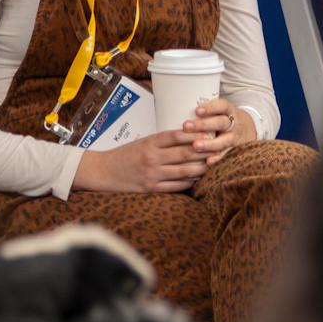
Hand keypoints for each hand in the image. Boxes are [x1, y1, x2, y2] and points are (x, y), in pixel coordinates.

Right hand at [75, 129, 206, 193]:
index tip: (210, 133)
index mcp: (150, 142)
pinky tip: (198, 179)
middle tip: (219, 149)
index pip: (178, 135)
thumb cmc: (125, 154)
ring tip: (213, 165)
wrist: (103, 171)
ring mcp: (152, 174)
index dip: (196, 134)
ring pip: (184, 171)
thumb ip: (163, 141)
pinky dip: (189, 183)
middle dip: (205, 151)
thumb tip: (190, 137)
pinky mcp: (151, 189)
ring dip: (201, 168)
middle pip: (185, 153)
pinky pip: (176, 187)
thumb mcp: (143, 142)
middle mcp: (152, 157)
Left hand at [182, 98, 257, 161]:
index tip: (196, 110)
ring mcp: (234, 139)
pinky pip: (226, 156)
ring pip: (223, 141)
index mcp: (228, 111)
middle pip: (220, 123)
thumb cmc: (224, 120)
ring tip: (195, 146)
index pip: (221, 106)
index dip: (210, 108)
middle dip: (203, 125)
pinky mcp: (234, 152)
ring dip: (209, 144)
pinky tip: (208, 162)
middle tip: (186, 126)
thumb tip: (177, 111)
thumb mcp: (220, 112)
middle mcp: (233, 124)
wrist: (247, 131)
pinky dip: (217, 159)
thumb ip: (205, 113)